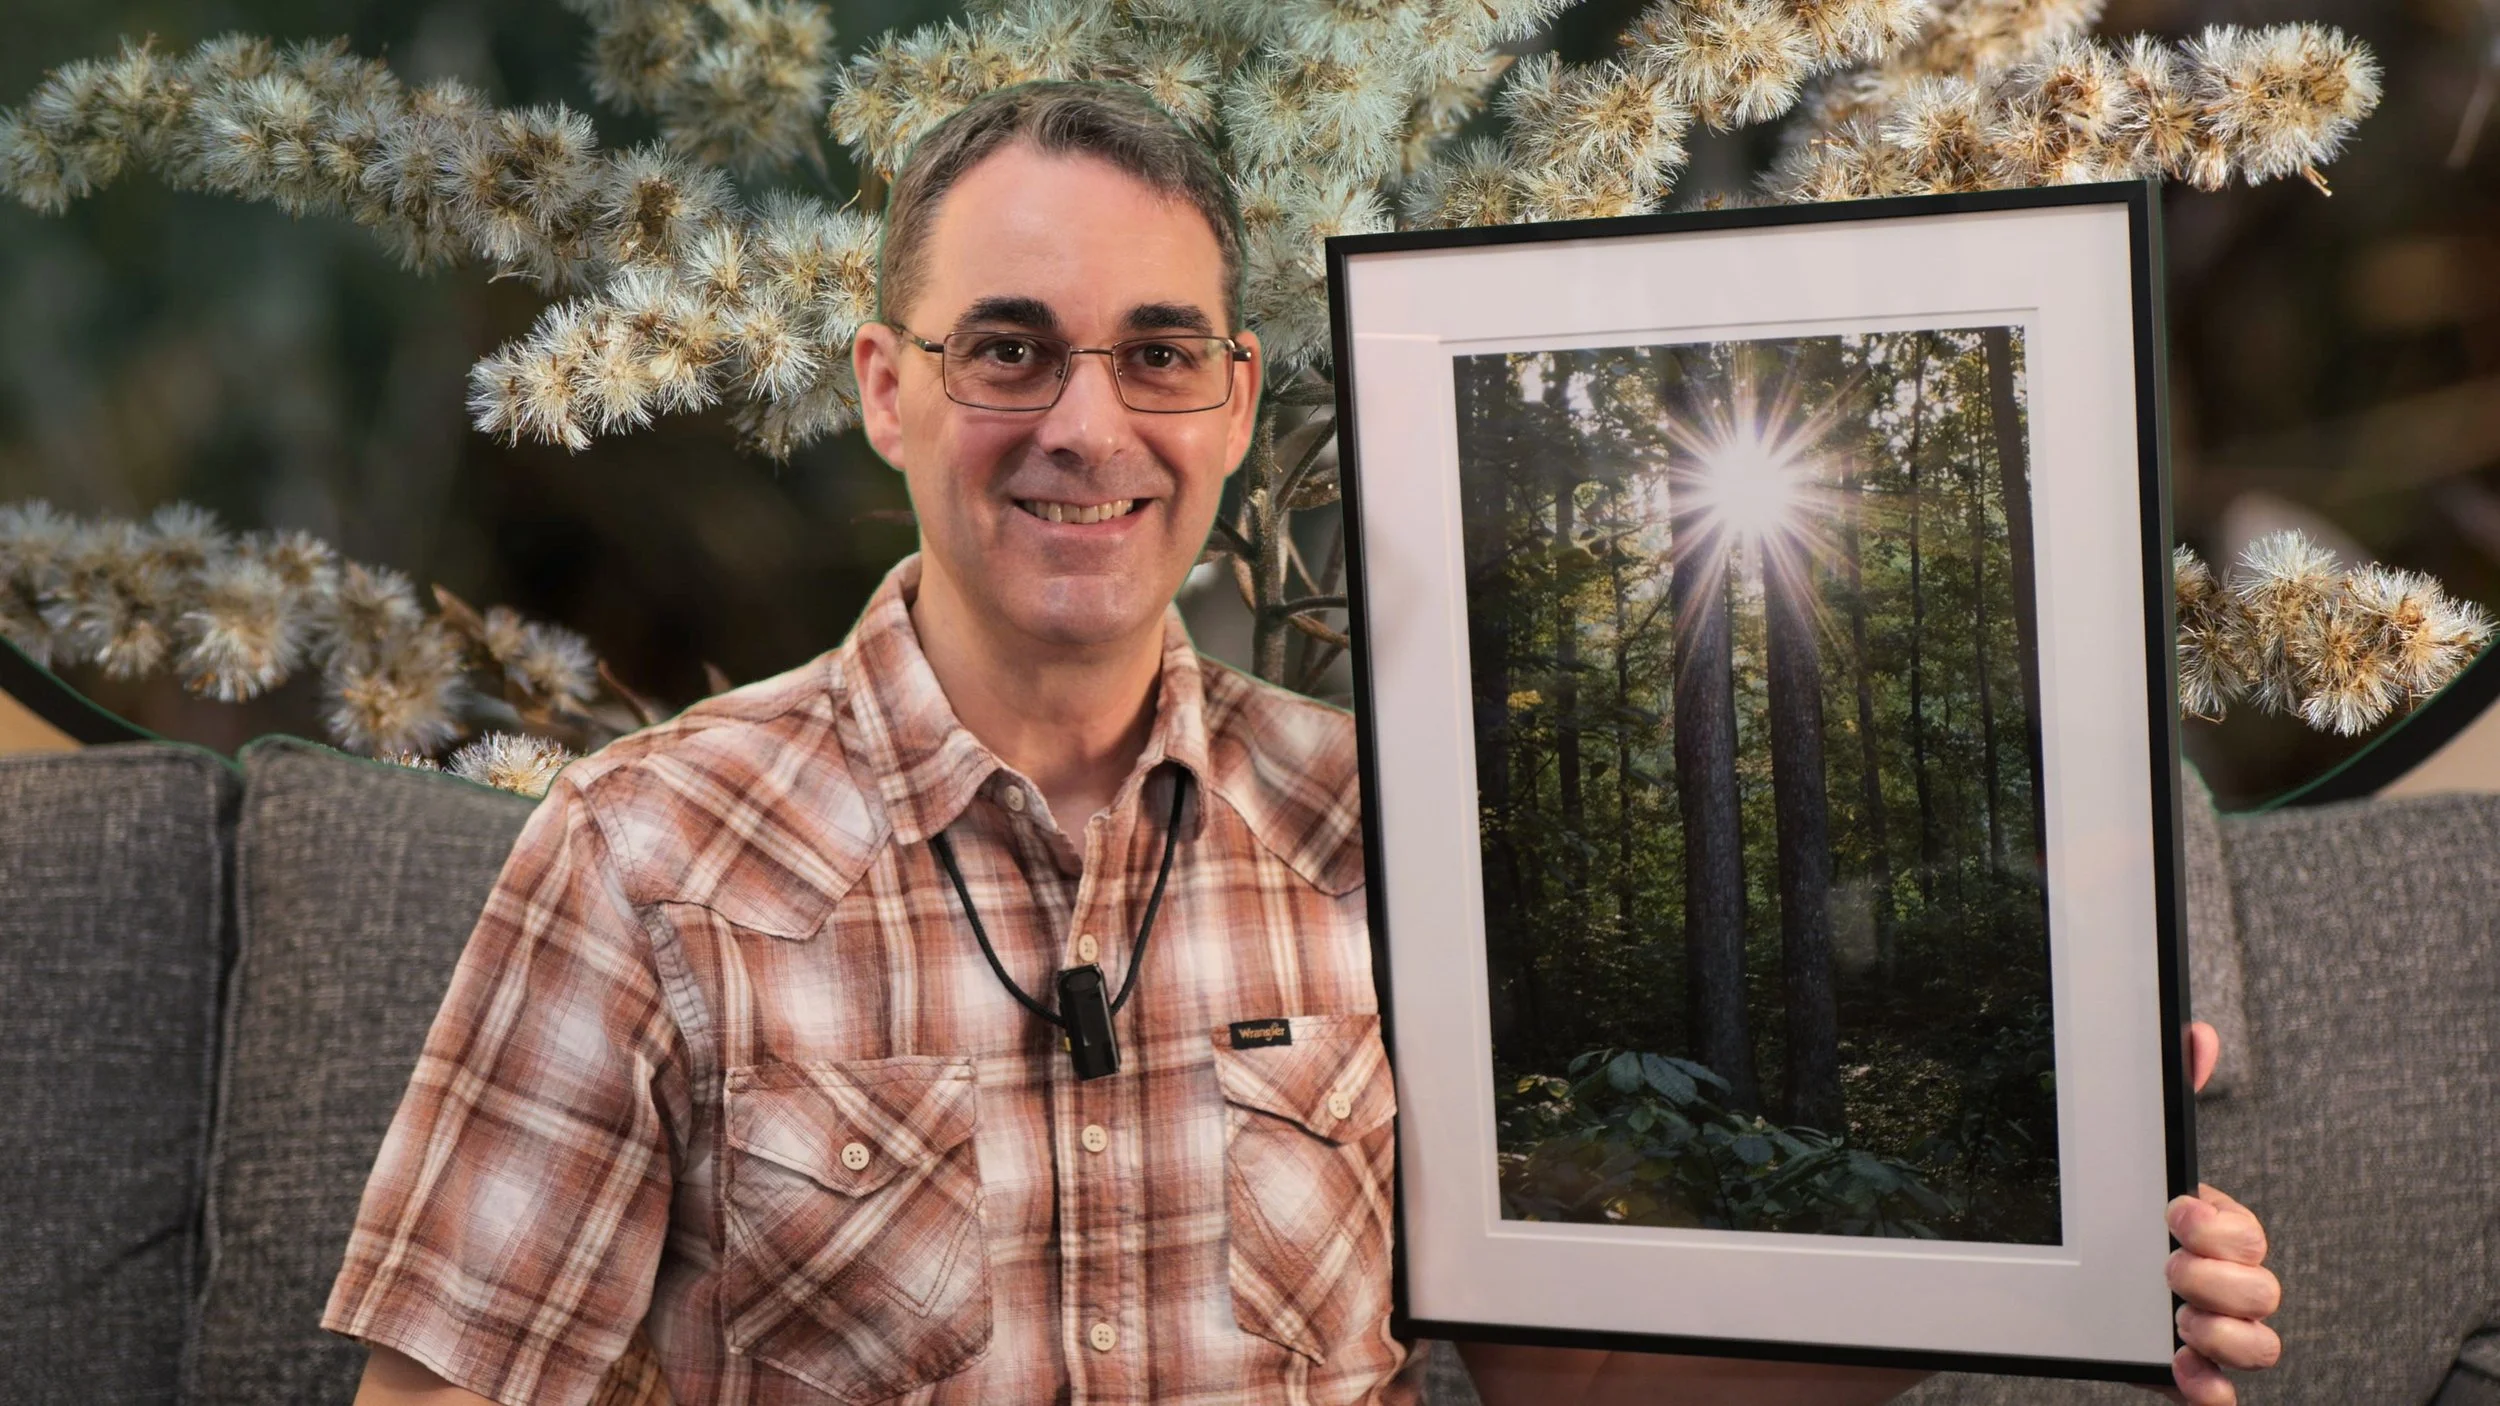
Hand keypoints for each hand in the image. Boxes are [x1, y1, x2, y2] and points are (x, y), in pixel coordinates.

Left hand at [2157, 1022, 2280, 1405]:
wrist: (2051, 1284)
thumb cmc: (2119, 1220)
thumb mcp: (2135, 1163)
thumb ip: (2165, 1100)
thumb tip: (2196, 1033)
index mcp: (2214, 1237)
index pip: (2249, 1234)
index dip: (2222, 1227)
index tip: (2174, 1211)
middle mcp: (2220, 1288)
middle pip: (2263, 1291)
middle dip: (2220, 1278)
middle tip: (2169, 1266)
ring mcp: (2207, 1335)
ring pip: (2260, 1346)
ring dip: (2223, 1334)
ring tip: (2176, 1320)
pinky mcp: (2183, 1377)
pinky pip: (2222, 1395)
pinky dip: (2211, 1389)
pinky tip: (2181, 1371)